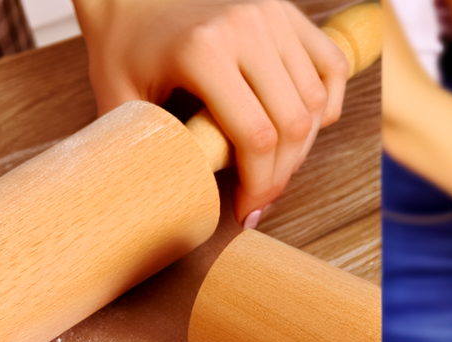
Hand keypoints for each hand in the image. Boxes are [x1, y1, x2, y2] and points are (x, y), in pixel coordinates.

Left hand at [74, 0, 348, 222]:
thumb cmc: (124, 44)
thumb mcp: (119, 98)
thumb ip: (142, 151)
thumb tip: (161, 209)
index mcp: (204, 50)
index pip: (256, 138)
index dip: (258, 187)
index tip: (245, 211)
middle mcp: (245, 27)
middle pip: (292, 126)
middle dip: (280, 177)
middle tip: (259, 199)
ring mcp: (272, 15)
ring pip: (315, 104)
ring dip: (301, 148)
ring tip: (274, 168)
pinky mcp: (287, 12)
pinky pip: (331, 68)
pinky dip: (326, 105)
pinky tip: (302, 128)